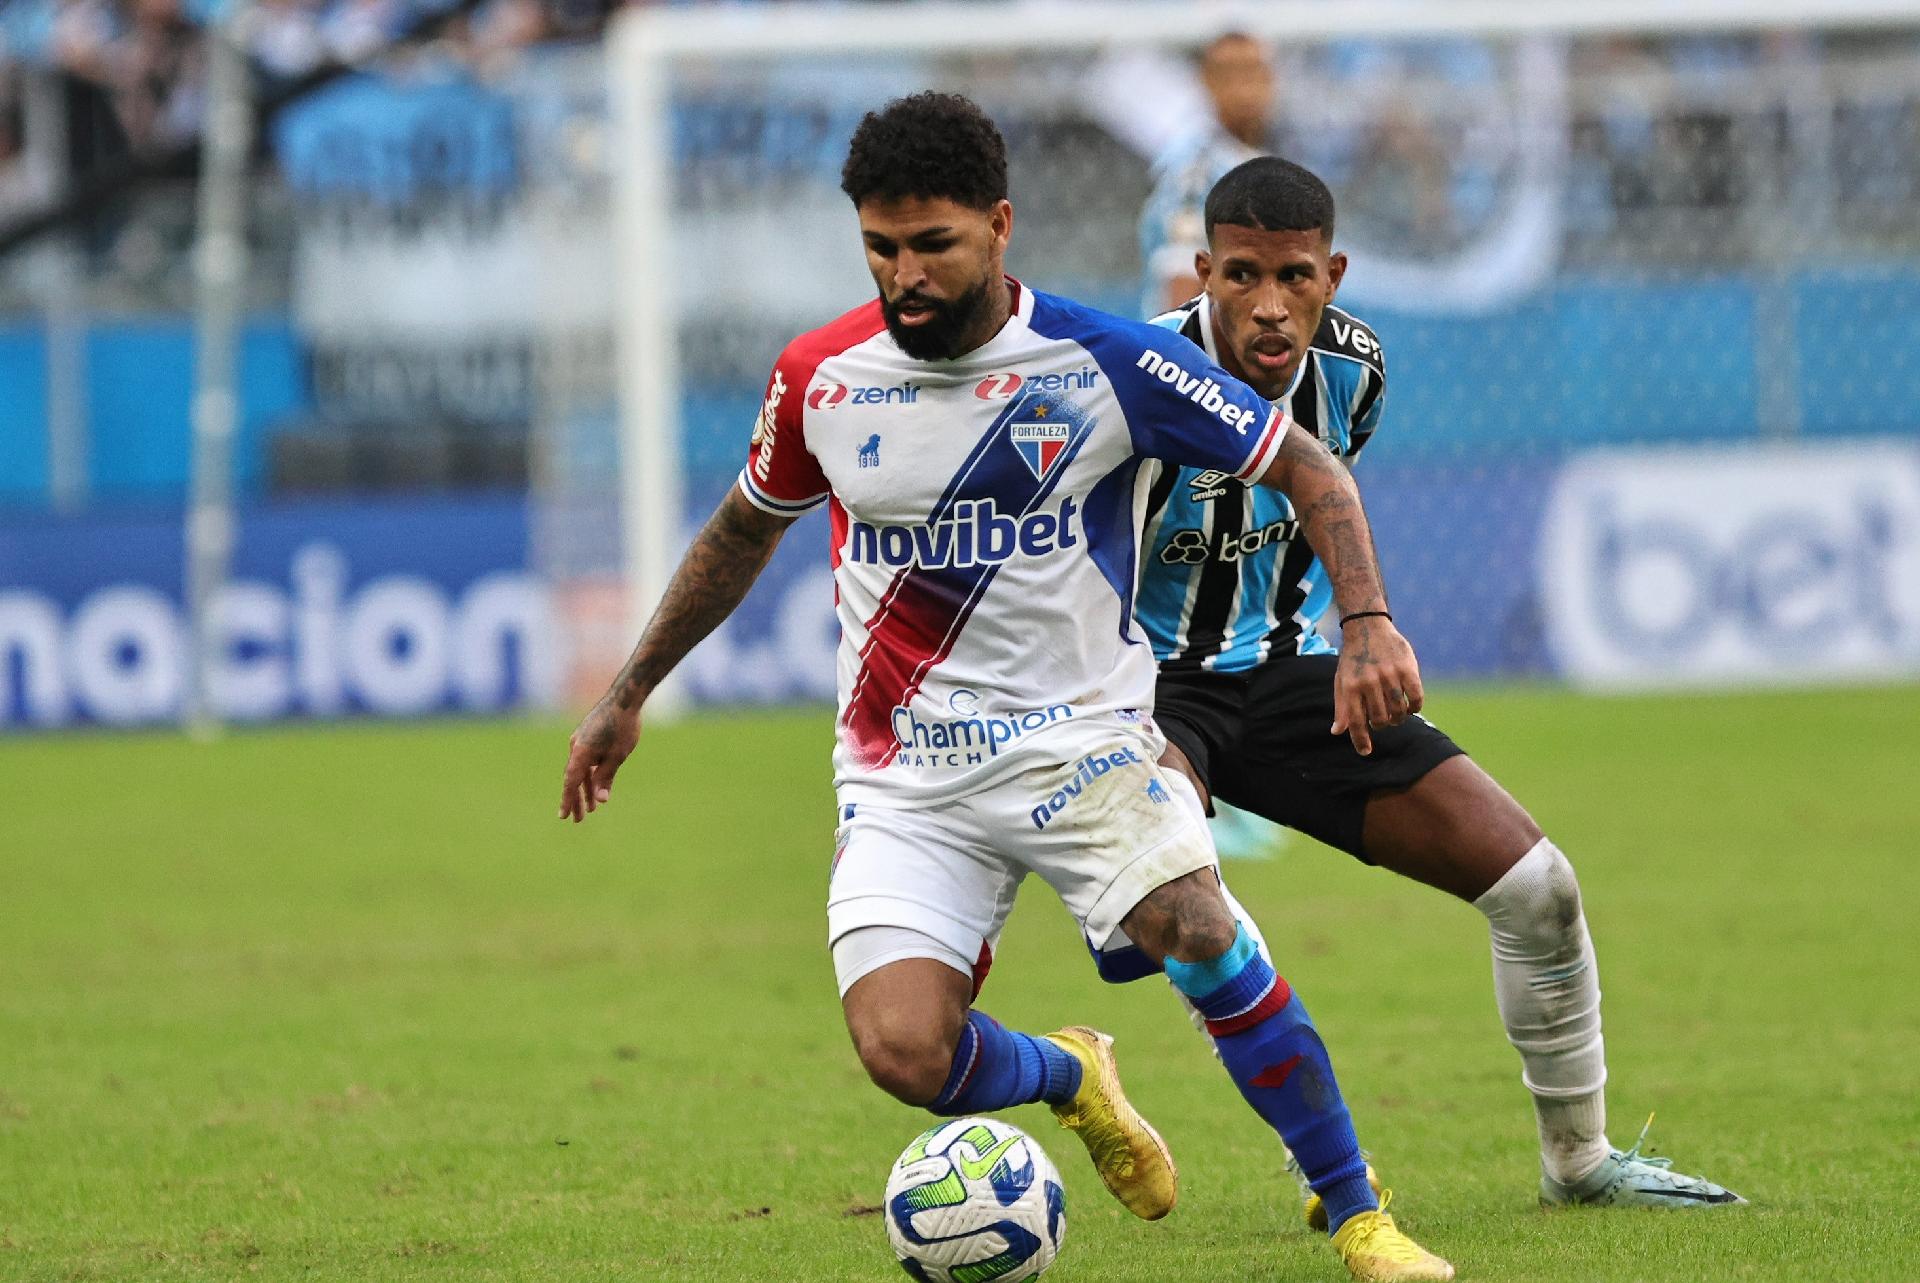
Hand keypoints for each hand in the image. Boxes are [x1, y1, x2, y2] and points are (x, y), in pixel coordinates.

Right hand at [558, 694, 640, 821]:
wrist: (625, 698)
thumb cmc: (623, 728)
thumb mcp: (617, 757)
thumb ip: (606, 778)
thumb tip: (600, 800)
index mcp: (580, 753)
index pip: (570, 782)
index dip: (567, 801)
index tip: (563, 816)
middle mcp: (576, 747)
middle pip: (573, 778)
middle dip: (576, 800)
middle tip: (578, 820)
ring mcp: (580, 740)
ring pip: (580, 770)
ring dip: (585, 788)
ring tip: (591, 808)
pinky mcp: (587, 736)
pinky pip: (585, 760)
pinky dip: (590, 774)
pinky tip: (596, 785)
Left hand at [1330, 617, 1423, 756]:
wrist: (1367, 627)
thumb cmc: (1353, 660)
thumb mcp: (1341, 681)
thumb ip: (1342, 707)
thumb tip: (1337, 732)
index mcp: (1350, 687)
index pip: (1356, 721)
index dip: (1360, 740)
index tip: (1365, 752)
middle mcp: (1369, 682)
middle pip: (1381, 719)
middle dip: (1383, 724)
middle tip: (1384, 719)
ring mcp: (1388, 675)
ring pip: (1399, 711)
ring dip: (1399, 718)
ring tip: (1396, 713)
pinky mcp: (1407, 668)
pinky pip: (1416, 697)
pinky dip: (1415, 707)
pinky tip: (1411, 706)